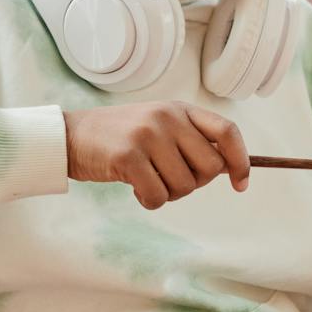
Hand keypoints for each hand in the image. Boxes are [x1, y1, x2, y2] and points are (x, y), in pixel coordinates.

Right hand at [62, 102, 250, 209]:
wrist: (71, 136)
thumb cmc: (120, 138)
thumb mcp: (159, 126)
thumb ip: (191, 140)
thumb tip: (228, 168)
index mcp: (181, 109)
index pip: (227, 132)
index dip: (241, 161)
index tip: (240, 184)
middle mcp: (168, 118)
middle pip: (210, 168)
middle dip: (195, 184)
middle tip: (169, 180)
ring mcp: (148, 135)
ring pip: (185, 186)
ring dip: (168, 194)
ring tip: (147, 180)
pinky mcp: (128, 156)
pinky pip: (157, 196)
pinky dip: (149, 201)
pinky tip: (134, 188)